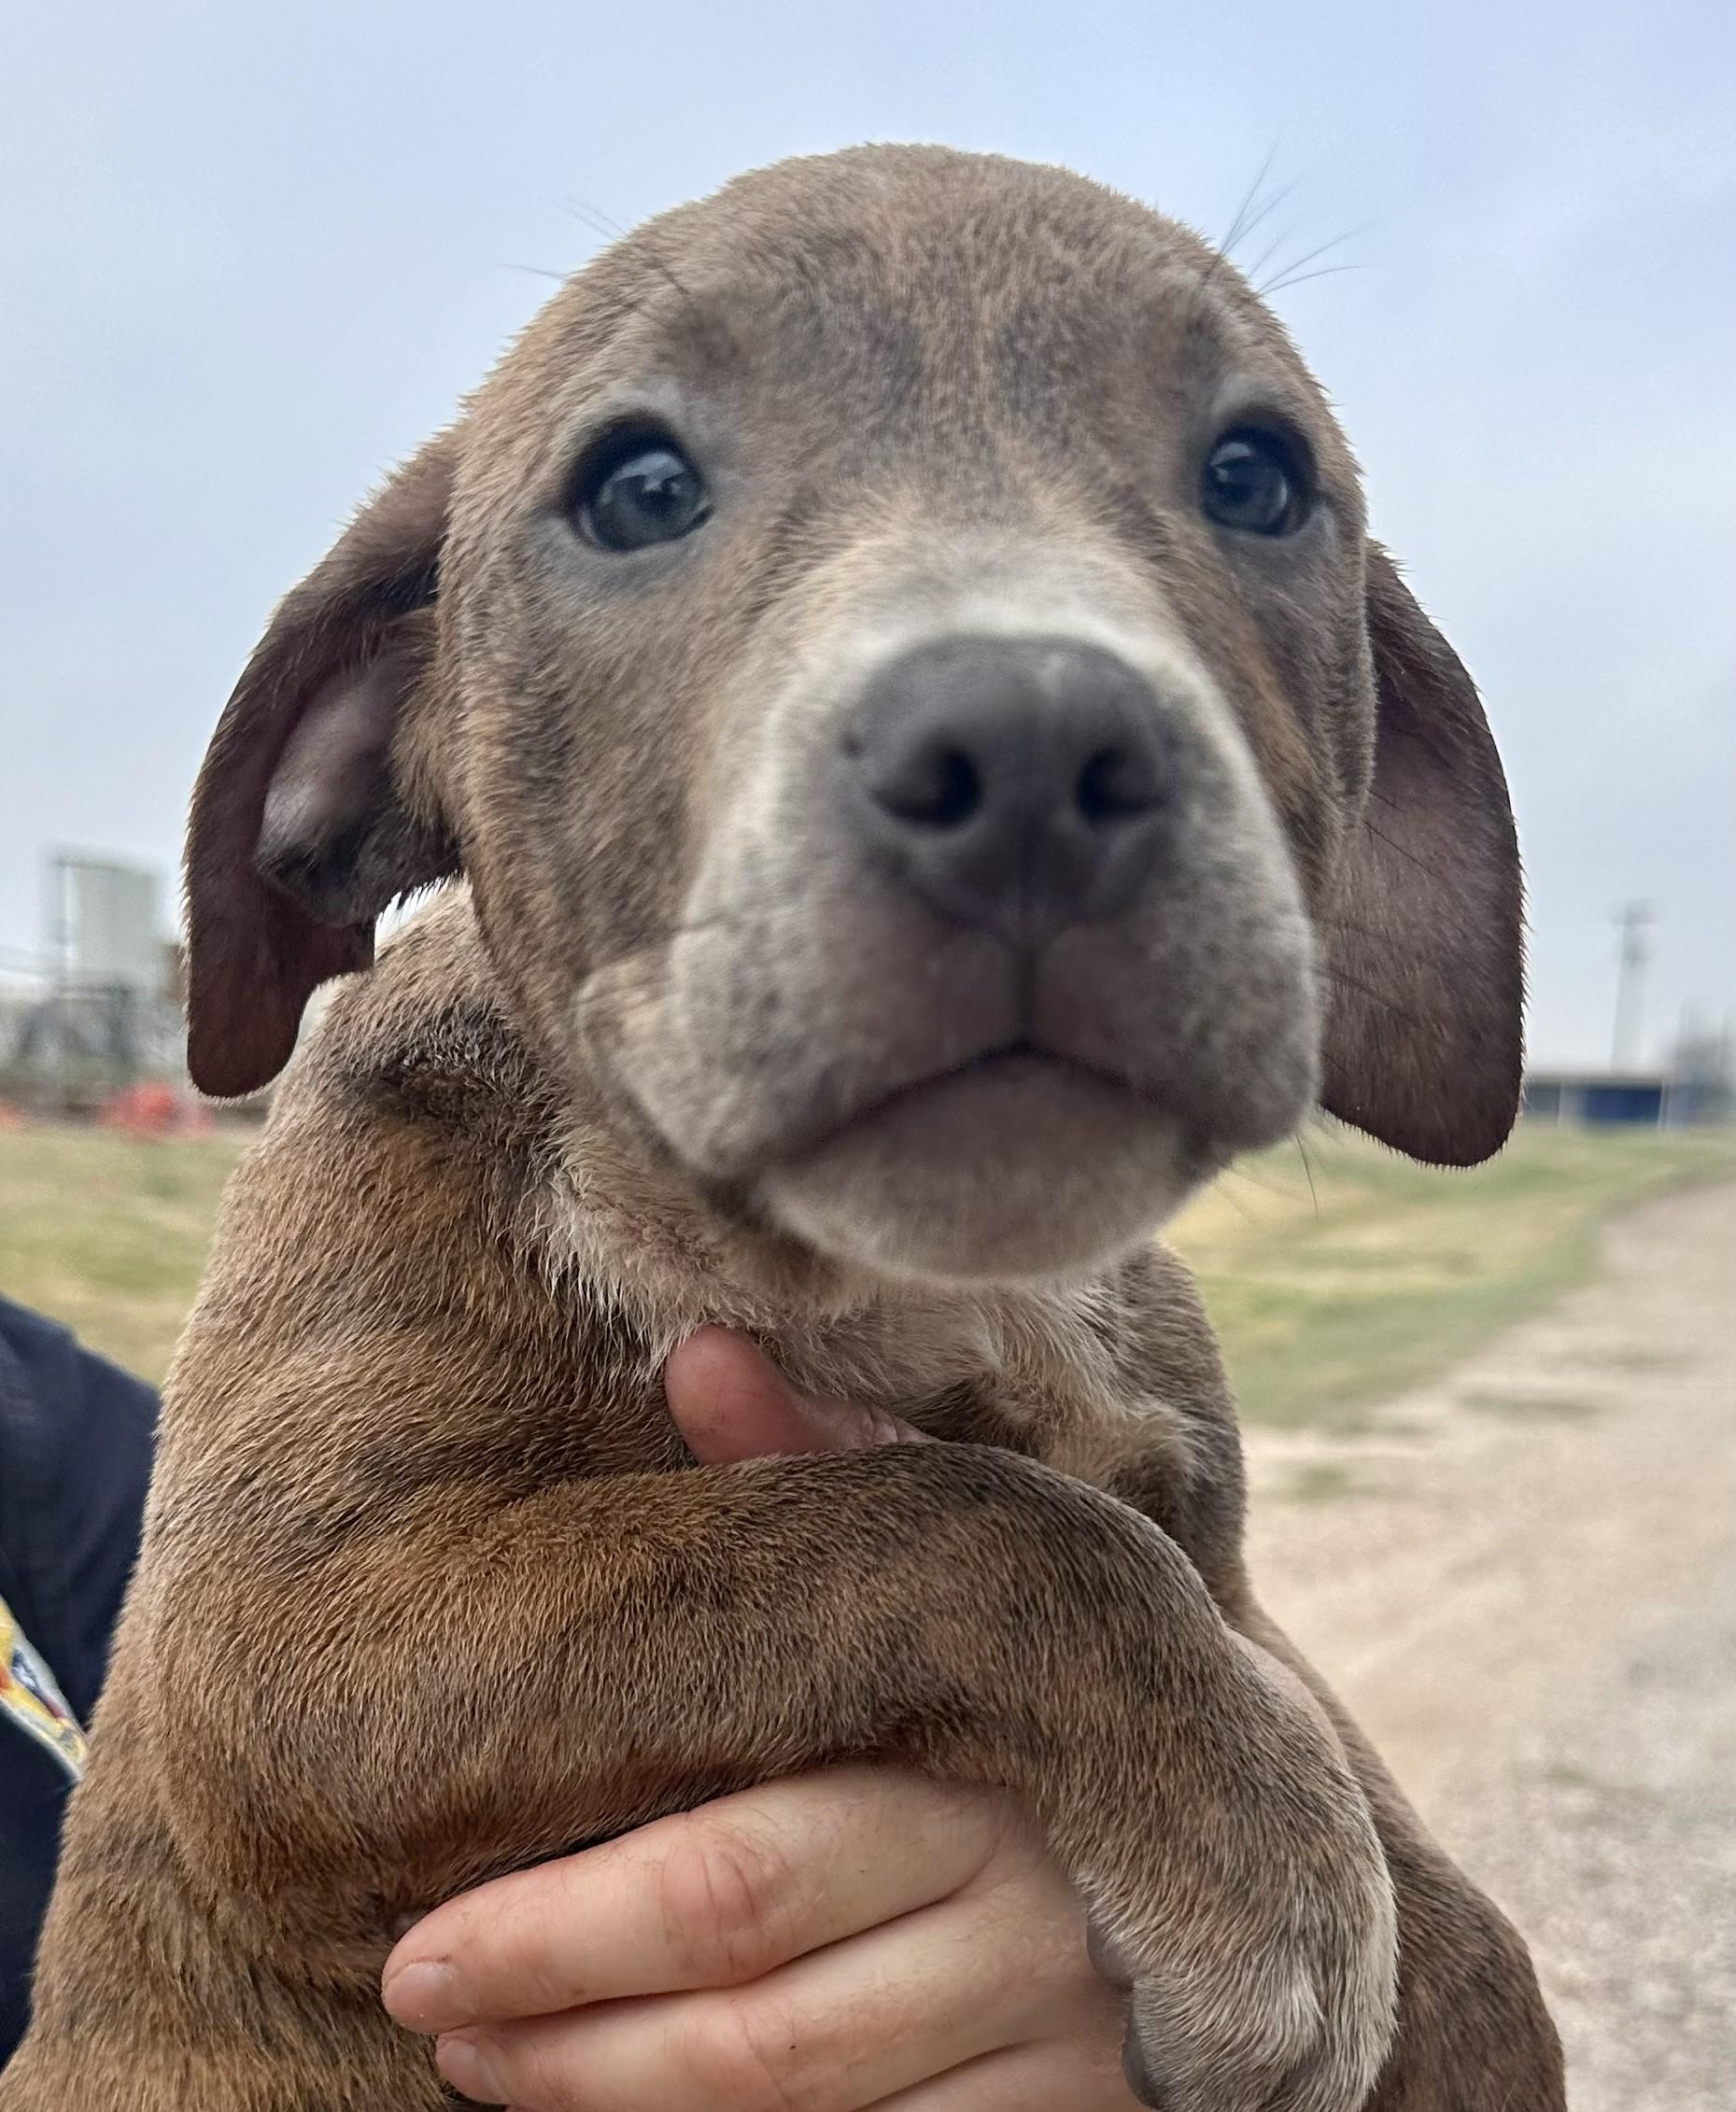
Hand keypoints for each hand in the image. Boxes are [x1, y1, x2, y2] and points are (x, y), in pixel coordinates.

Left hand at [381, 1329, 1140, 2109]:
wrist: (1266, 1806)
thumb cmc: (1040, 1656)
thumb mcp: (957, 1547)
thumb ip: (823, 1463)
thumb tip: (698, 1351)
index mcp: (982, 1756)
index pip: (741, 1874)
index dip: (569, 1925)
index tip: (426, 1934)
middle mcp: (1033, 1911)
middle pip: (761, 2021)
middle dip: (568, 2027)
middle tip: (427, 2001)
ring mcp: (1066, 2039)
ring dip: (621, 2108)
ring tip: (485, 2068)